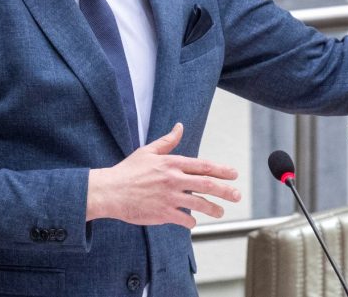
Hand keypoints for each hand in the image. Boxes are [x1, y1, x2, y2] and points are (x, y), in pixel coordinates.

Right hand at [86, 123, 240, 228]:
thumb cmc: (128, 171)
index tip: (233, 174)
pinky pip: (184, 219)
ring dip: (214, 208)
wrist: (110, 191)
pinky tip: (192, 221)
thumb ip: (167, 141)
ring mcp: (169, 197)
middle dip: (226, 190)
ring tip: (220, 212)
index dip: (221, 169)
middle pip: (207, 184)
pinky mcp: (163, 213)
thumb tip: (179, 127)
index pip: (203, 165)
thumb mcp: (147, 151)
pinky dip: (191, 221)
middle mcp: (173, 180)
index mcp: (171, 163)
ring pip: (200, 204)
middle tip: (237, 194)